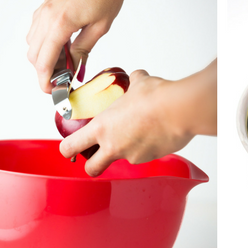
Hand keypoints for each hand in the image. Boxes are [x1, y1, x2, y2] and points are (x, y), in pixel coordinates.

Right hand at [27, 0, 127, 92]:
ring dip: (44, 58)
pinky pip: (36, 30)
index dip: (45, 80)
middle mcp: (46, 16)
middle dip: (45, 71)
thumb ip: (83, 49)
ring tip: (65, 64)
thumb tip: (74, 68)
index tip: (52, 91)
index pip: (43, 61)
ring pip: (32, 43)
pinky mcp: (46, 6)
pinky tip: (63, 47)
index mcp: (60, 23)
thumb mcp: (99, 27)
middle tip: (63, 80)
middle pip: (34, 55)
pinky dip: (44, 44)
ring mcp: (43, 9)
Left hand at [59, 60, 216, 176]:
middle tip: (98, 154)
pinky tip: (155, 133)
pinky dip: (147, 147)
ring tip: (139, 132)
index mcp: (101, 128)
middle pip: (92, 169)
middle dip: (93, 165)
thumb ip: (132, 82)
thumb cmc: (155, 97)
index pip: (71, 146)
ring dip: (126, 150)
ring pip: (124, 159)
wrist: (180, 110)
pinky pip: (145, 155)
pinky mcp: (152, 158)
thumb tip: (136, 77)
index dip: (67, 148)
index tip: (69, 147)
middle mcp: (114, 147)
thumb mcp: (138, 84)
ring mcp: (133, 156)